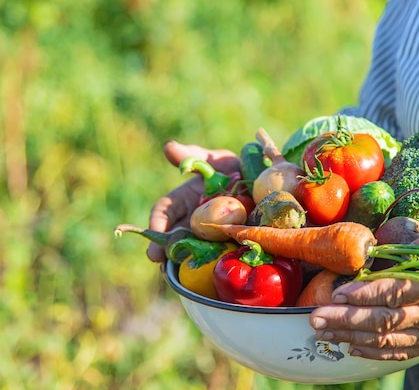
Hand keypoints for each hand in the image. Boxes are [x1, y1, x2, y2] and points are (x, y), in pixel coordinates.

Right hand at [146, 141, 239, 262]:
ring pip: (192, 251)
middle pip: (173, 237)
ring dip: (184, 259)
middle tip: (158, 257)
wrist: (264, 184)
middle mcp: (193, 223)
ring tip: (178, 268)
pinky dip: (214, 264)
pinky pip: (219, 258)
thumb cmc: (234, 169)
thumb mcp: (215, 160)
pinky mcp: (229, 247)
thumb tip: (169, 147)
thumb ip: (193, 156)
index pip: (164, 212)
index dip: (156, 222)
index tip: (154, 231)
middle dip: (163, 248)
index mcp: (184, 202)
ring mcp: (210, 238)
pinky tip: (212, 271)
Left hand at [309, 225, 418, 360]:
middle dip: (347, 320)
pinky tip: (348, 345)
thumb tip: (411, 241)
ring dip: (350, 336)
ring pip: (387, 339)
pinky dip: (372, 352)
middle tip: (315, 317)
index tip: (340, 293)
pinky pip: (399, 351)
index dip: (368, 294)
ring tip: (321, 331)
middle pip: (386, 320)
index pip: (399, 292)